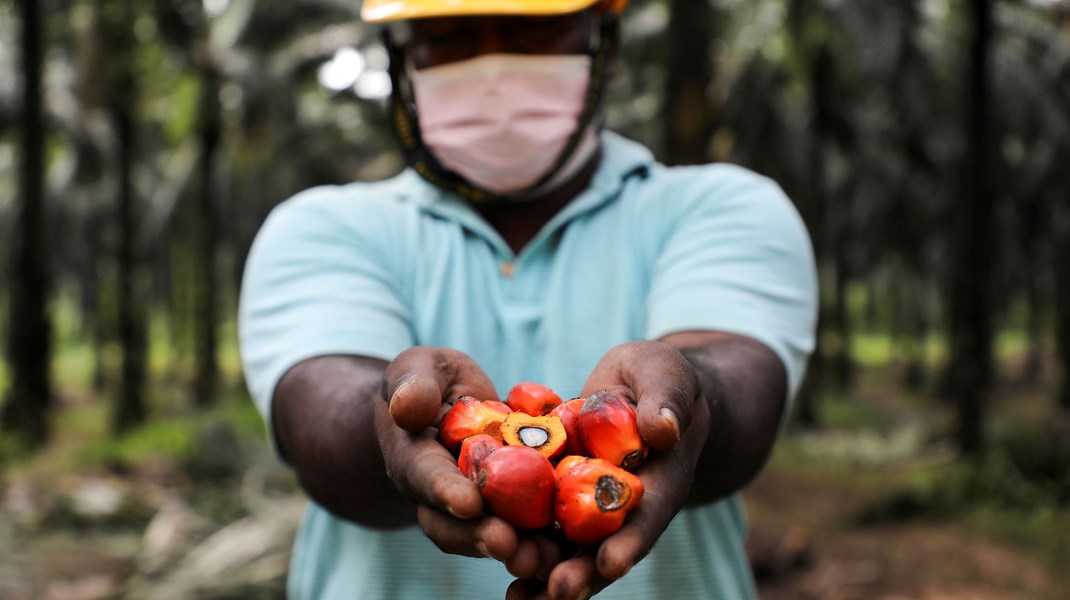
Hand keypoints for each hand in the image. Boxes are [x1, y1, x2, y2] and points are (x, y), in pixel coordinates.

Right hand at [376, 346, 562, 577]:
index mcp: (414, 459)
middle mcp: (439, 494)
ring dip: (515, 550)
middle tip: (507, 544)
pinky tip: (570, 549)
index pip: (426, 477)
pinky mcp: (508, 507)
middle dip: (480, 536)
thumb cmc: (429, 379)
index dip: (445, 492)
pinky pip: (524, 529)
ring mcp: (473, 507)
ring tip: (541, 560)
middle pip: (455, 524)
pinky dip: (544, 542)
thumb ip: (414, 385)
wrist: (447, 402)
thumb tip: (408, 406)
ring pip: (488, 536)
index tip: (468, 503)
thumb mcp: (418, 367)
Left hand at [509, 341, 710, 599]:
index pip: (648, 515)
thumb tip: (663, 428)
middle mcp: (624, 504)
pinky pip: (539, 522)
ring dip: (546, 572)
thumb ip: (665, 400)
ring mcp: (589, 504)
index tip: (611, 562)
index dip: (631, 540)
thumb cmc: (659, 378)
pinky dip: (520, 541)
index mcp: (659, 480)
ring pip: (569, 546)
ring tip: (519, 597)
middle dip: (582, 571)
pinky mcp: (558, 494)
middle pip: (604, 545)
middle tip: (557, 591)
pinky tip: (494, 560)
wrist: (637, 386)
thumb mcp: (666, 376)